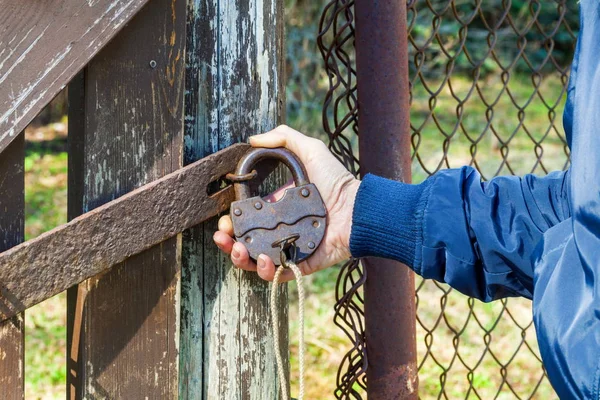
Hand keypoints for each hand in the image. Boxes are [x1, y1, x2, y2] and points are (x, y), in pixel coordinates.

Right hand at [213, 125, 359, 281]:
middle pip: (245, 241)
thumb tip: (253, 139)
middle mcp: (280, 229)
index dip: (231, 221)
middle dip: (228, 242)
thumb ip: (283, 139)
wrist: (357, 209)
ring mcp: (289, 248)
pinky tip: (264, 260)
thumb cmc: (336, 180)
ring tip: (237, 249)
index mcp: (277, 209)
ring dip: (240, 258)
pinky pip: (278, 274)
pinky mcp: (300, 263)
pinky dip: (266, 271)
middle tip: (223, 236)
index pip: (247, 218)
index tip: (224, 220)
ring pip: (256, 260)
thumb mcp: (310, 150)